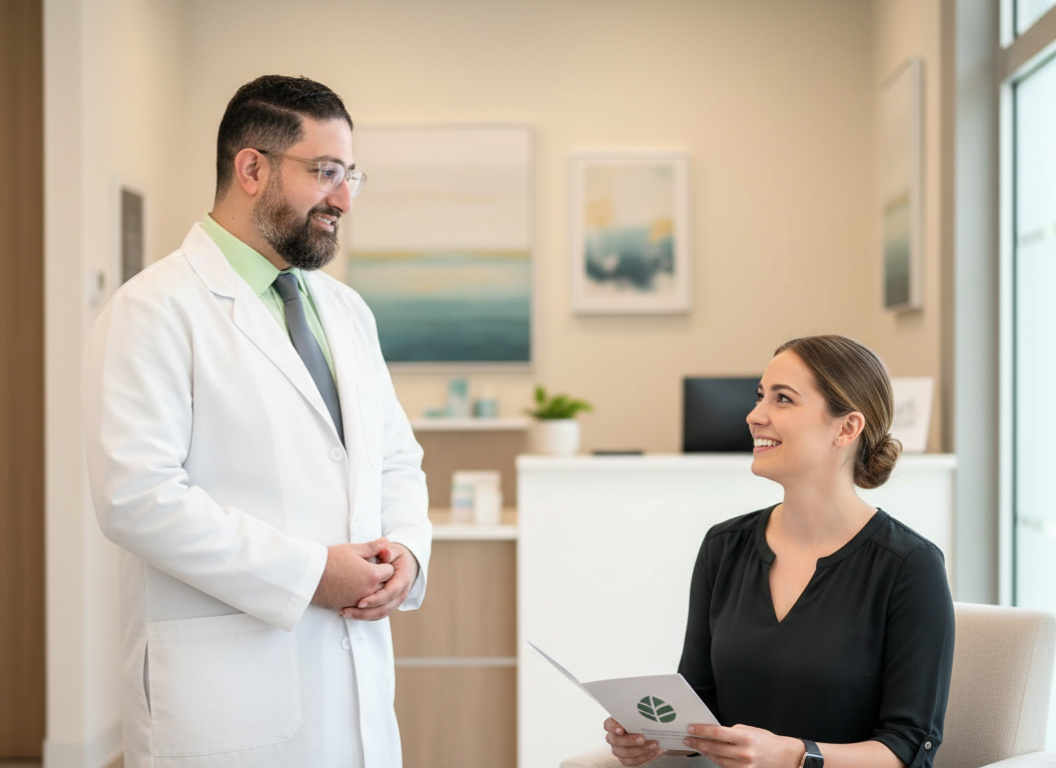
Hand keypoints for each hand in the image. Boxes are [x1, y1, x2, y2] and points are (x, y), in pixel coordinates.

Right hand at [312, 538, 394, 611]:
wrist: (309, 575)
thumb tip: (386, 541)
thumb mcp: (353, 549)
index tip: (375, 560)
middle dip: (380, 577)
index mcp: (373, 575)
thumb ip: (373, 547)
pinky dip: (361, 598)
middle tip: (368, 568)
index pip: (390, 571)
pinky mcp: (348, 607)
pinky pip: (362, 606)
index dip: (384, 563)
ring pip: (374, 597)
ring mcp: (359, 601)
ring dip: (372, 589)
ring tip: (360, 578)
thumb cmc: (330, 560)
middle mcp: (369, 591)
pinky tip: (353, 588)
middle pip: (385, 585)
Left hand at [340, 542, 418, 621]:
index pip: (390, 593)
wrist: (406, 565)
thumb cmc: (397, 556)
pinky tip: (350, 613)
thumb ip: (388, 551)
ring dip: (361, 616)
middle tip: (346, 610)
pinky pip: (377, 615)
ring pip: (379, 614)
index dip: (375, 599)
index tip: (360, 602)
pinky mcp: (388, 605)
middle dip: (364, 612)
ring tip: (344, 612)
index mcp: (403, 579)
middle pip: (384, 608)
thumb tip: (385, 551)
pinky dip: (364, 616)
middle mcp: (401, 594)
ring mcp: (395, 602)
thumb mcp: (394, 550)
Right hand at [604, 717, 662, 765]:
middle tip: (642, 739)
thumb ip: (637, 716)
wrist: (651, 733)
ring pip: (623, 753)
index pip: (608, 725)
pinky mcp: (625, 759)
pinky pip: (632, 761)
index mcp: (613, 724)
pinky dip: (644, 757)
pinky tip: (654, 751)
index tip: (621, 730)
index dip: (613, 728)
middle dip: (630, 740)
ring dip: (640, 750)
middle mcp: (612, 738)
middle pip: (615, 740)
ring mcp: (617, 749)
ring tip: (653, 745)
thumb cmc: (642, 721)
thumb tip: (645, 713)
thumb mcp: (639, 716)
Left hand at [683, 723, 802, 767]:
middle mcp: (744, 753)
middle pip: (714, 748)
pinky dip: (717, 760)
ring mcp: (744, 766)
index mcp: (746, 738)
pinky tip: (711, 755)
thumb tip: (715, 732)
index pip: (718, 733)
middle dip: (698, 742)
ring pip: (718, 759)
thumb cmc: (768, 742)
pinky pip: (726, 767)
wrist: (786, 758)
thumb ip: (733, 732)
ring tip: (697, 746)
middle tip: (688, 738)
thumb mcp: (751, 730)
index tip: (691, 728)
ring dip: (705, 752)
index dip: (701, 730)